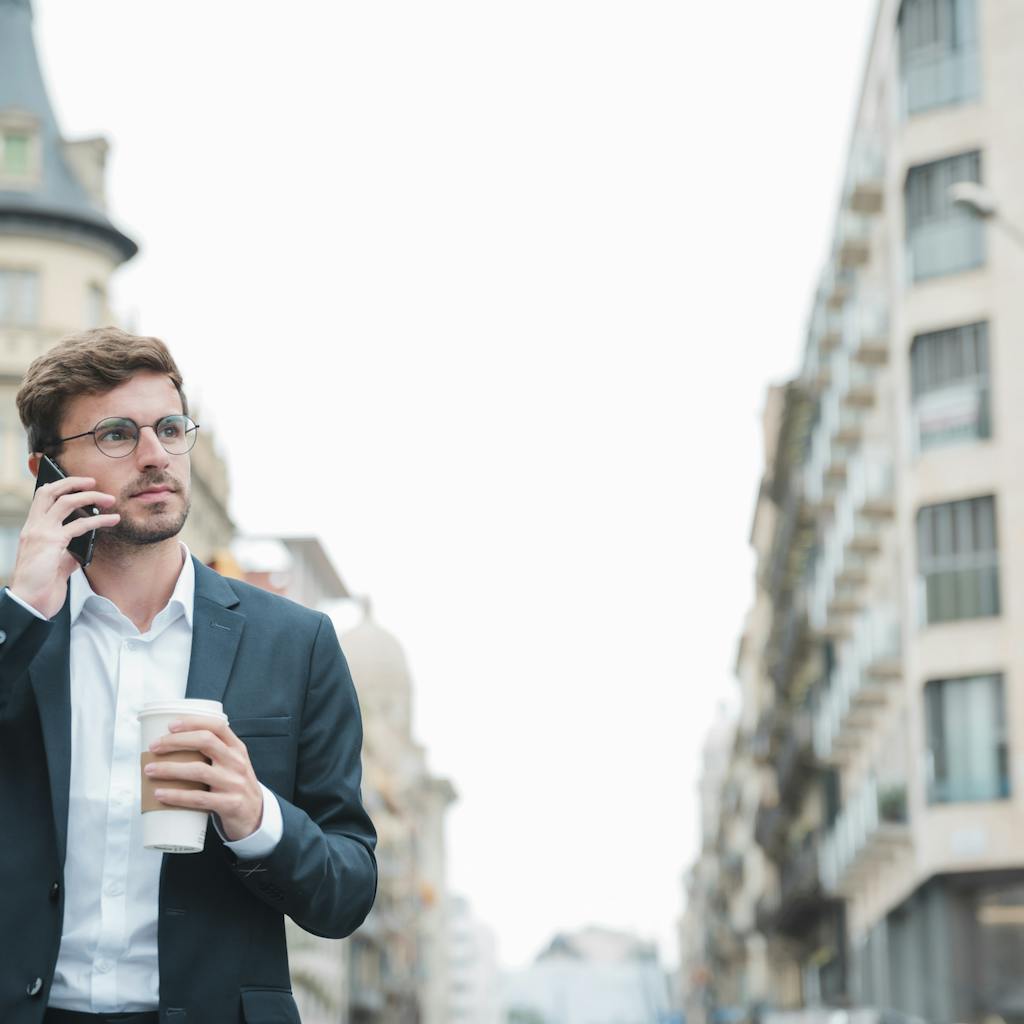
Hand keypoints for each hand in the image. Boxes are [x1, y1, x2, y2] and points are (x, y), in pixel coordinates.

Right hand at [10, 476, 119, 618]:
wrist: (30, 604)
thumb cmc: (41, 586)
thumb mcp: (55, 563)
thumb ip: (66, 551)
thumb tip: (82, 545)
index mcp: (32, 530)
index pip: (42, 498)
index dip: (59, 486)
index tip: (78, 484)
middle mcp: (33, 527)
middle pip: (49, 492)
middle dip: (72, 482)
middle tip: (93, 482)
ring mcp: (41, 533)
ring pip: (66, 502)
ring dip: (91, 496)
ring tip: (110, 499)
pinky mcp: (52, 543)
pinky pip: (80, 525)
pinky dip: (99, 520)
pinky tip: (113, 521)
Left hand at [145, 717, 263, 840]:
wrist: (255, 815)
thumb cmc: (234, 785)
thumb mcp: (232, 764)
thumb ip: (214, 752)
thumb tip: (172, 743)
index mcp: (237, 749)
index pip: (217, 727)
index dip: (193, 722)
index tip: (171, 725)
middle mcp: (237, 762)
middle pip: (205, 742)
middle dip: (176, 741)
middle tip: (154, 747)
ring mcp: (234, 783)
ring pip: (199, 770)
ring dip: (170, 769)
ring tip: (149, 770)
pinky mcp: (229, 804)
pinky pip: (198, 798)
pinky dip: (176, 796)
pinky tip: (160, 794)